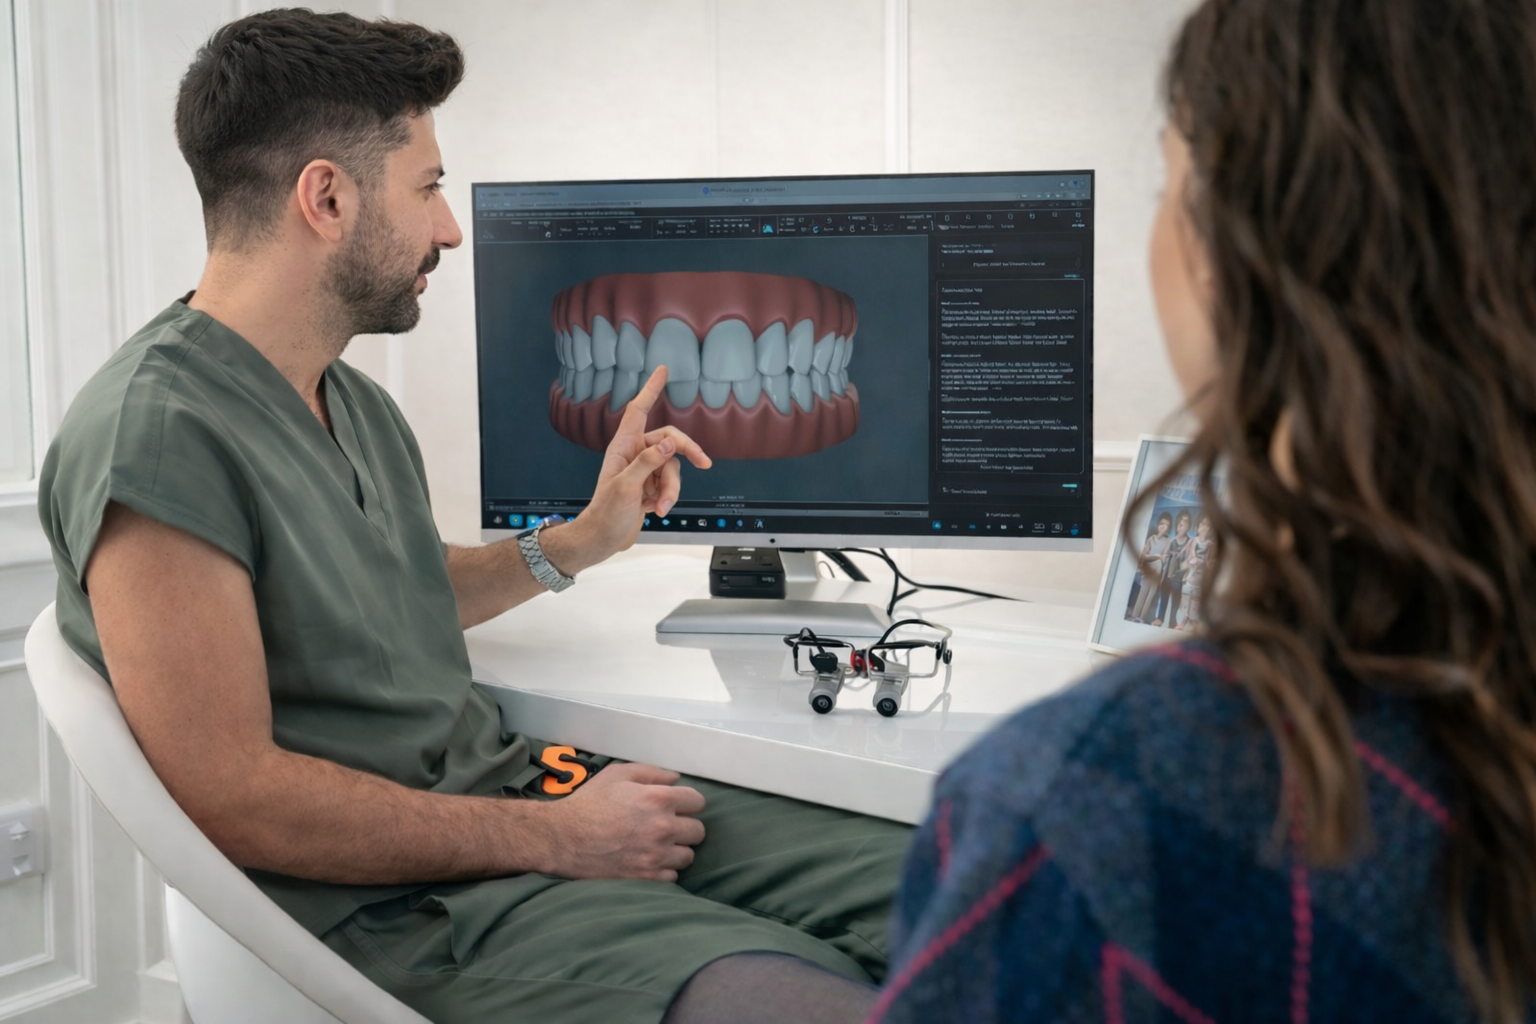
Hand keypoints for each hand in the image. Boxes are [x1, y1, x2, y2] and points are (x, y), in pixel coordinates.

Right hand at [542, 763, 705, 881]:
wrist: (562, 838)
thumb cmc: (589, 803)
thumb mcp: (618, 775)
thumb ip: (651, 773)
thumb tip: (676, 779)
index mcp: (659, 799)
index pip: (697, 802)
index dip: (688, 802)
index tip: (678, 806)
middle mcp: (663, 828)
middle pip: (698, 831)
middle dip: (685, 827)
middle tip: (667, 827)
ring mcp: (655, 856)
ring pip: (688, 856)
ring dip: (676, 850)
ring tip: (658, 845)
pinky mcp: (645, 878)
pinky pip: (672, 877)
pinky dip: (663, 870)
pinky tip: (648, 861)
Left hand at [550, 366, 711, 571]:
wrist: (604, 539)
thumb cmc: (606, 512)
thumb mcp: (626, 486)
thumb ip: (649, 461)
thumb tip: (671, 442)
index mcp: (622, 446)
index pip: (638, 411)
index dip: (650, 389)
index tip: (663, 370)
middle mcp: (634, 453)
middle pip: (670, 440)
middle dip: (687, 453)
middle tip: (705, 463)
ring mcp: (645, 470)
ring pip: (673, 468)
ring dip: (670, 490)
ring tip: (658, 507)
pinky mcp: (651, 486)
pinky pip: (670, 484)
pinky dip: (667, 498)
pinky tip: (654, 510)